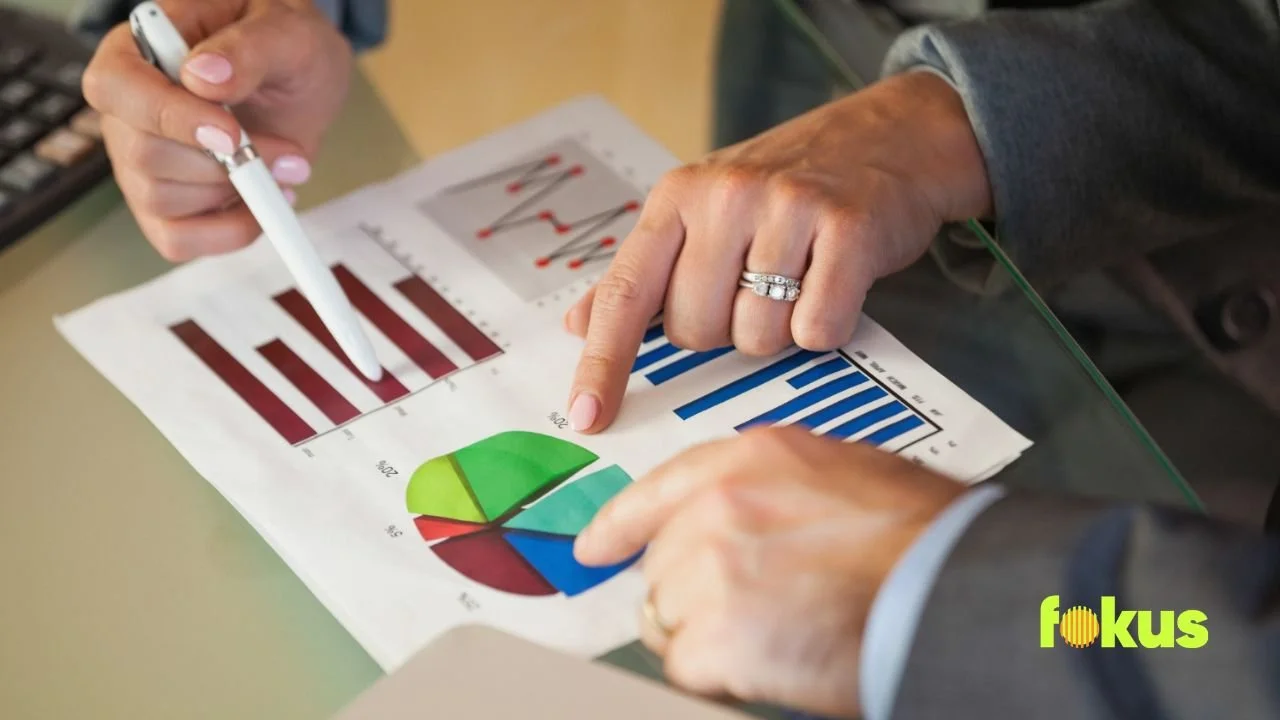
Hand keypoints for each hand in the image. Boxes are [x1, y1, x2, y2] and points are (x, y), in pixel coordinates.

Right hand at [82, 0, 352, 260]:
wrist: (304, 79)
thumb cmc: (282, 44)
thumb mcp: (282, 30)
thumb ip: (246, 48)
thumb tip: (205, 77)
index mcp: (138, 51)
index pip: (115, 88)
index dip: (168, 118)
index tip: (230, 135)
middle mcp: (129, 110)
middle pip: (143, 155)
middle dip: (224, 165)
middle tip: (286, 152)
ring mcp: (144, 161)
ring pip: (160, 200)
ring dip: (234, 194)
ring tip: (285, 167)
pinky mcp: (170, 205)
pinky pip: (177, 240)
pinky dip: (227, 233)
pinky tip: (264, 205)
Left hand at [562, 71, 989, 432]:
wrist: (895, 135)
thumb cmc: (790, 185)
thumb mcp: (703, 210)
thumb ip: (643, 271)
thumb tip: (577, 324)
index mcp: (678, 196)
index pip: (627, 293)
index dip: (602, 362)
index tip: (585, 418)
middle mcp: (725, 196)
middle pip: (696, 330)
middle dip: (723, 331)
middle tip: (755, 288)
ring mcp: (788, 208)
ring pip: (756, 336)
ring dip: (778, 331)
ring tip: (799, 281)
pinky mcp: (848, 228)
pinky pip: (816, 330)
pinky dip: (825, 328)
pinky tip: (833, 285)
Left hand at [574, 427, 965, 717]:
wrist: (954, 587)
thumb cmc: (925, 536)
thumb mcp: (846, 473)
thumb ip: (777, 487)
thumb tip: (746, 516)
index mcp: (753, 458)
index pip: (659, 488)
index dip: (620, 523)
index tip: (595, 546)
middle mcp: (721, 505)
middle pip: (661, 561)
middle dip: (691, 591)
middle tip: (748, 611)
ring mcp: (712, 568)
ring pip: (667, 614)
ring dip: (707, 633)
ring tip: (772, 633)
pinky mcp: (717, 633)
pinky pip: (685, 664)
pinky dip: (720, 673)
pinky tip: (770, 660)